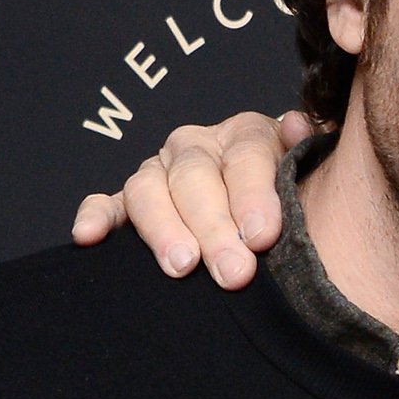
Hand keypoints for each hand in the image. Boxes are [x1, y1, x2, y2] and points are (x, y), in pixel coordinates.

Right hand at [71, 107, 311, 287]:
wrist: (273, 211)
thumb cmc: (294, 197)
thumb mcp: (310, 173)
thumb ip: (308, 151)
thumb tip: (298, 127)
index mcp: (245, 135)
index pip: (245, 155)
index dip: (254, 194)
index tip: (263, 236)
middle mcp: (196, 147)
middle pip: (196, 178)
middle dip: (215, 227)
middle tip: (234, 272)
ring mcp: (160, 174)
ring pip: (149, 190)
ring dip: (163, 228)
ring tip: (182, 266)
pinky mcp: (129, 203)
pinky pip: (108, 205)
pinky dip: (95, 217)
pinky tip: (88, 236)